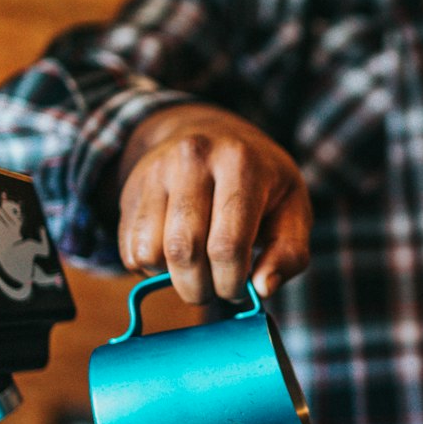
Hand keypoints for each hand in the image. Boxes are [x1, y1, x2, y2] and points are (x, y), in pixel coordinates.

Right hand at [116, 105, 311, 304]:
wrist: (212, 133)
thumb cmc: (261, 182)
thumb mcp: (293, 210)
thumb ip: (288, 254)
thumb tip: (262, 289)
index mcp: (241, 163)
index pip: (227, 245)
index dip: (231, 282)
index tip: (238, 289)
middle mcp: (193, 158)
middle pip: (184, 250)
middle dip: (199, 288)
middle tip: (214, 289)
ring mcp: (156, 170)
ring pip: (150, 253)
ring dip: (172, 278)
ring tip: (196, 267)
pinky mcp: (131, 188)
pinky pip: (129, 249)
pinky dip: (151, 267)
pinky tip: (174, 252)